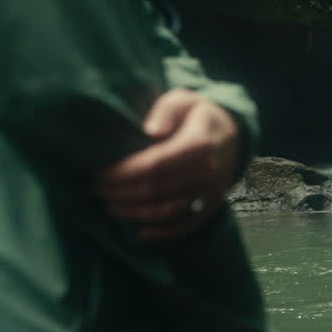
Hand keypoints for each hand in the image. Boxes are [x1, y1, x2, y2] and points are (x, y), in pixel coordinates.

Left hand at [97, 88, 240, 240]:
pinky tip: (140, 232)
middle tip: (98, 189)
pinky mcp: (213, 205)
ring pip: (166, 211)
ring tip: (111, 206)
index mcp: (199, 143)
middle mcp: (208, 171)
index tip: (101, 173)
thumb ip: (165, 110)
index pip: (153, 165)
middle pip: (156, 190)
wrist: (233, 134)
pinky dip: (163, 232)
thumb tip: (149, 131)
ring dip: (134, 213)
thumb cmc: (198, 114)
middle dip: (122, 193)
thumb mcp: (183, 99)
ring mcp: (212, 191)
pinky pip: (187, 225)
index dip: (123, 173)